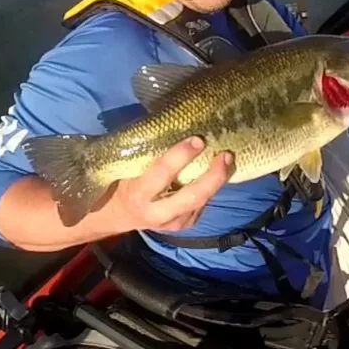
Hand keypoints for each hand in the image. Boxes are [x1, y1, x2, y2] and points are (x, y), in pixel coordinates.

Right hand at [106, 136, 233, 234]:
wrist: (120, 214)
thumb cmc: (125, 179)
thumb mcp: (129, 166)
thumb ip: (150, 152)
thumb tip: (177, 123)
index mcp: (139, 193)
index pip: (163, 173)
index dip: (181, 156)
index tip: (197, 140)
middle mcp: (156, 212)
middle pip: (192, 196)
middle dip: (212, 177)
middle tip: (226, 155)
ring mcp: (172, 223)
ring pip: (201, 202)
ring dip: (217, 181)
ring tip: (228, 160)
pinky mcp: (183, 225)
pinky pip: (201, 205)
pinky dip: (210, 189)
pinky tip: (215, 174)